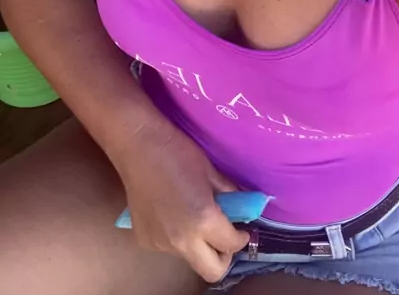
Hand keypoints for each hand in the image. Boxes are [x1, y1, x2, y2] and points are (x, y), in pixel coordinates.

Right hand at [117, 123, 249, 282]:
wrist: (138, 146)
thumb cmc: (178, 152)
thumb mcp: (211, 172)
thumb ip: (229, 195)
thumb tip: (243, 206)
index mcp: (203, 221)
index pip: (231, 245)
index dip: (241, 237)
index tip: (241, 228)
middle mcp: (182, 241)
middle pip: (212, 271)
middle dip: (223, 256)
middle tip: (224, 234)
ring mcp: (160, 243)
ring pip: (189, 258)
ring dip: (198, 245)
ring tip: (193, 216)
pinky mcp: (144, 240)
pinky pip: (169, 248)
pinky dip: (177, 237)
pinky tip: (172, 214)